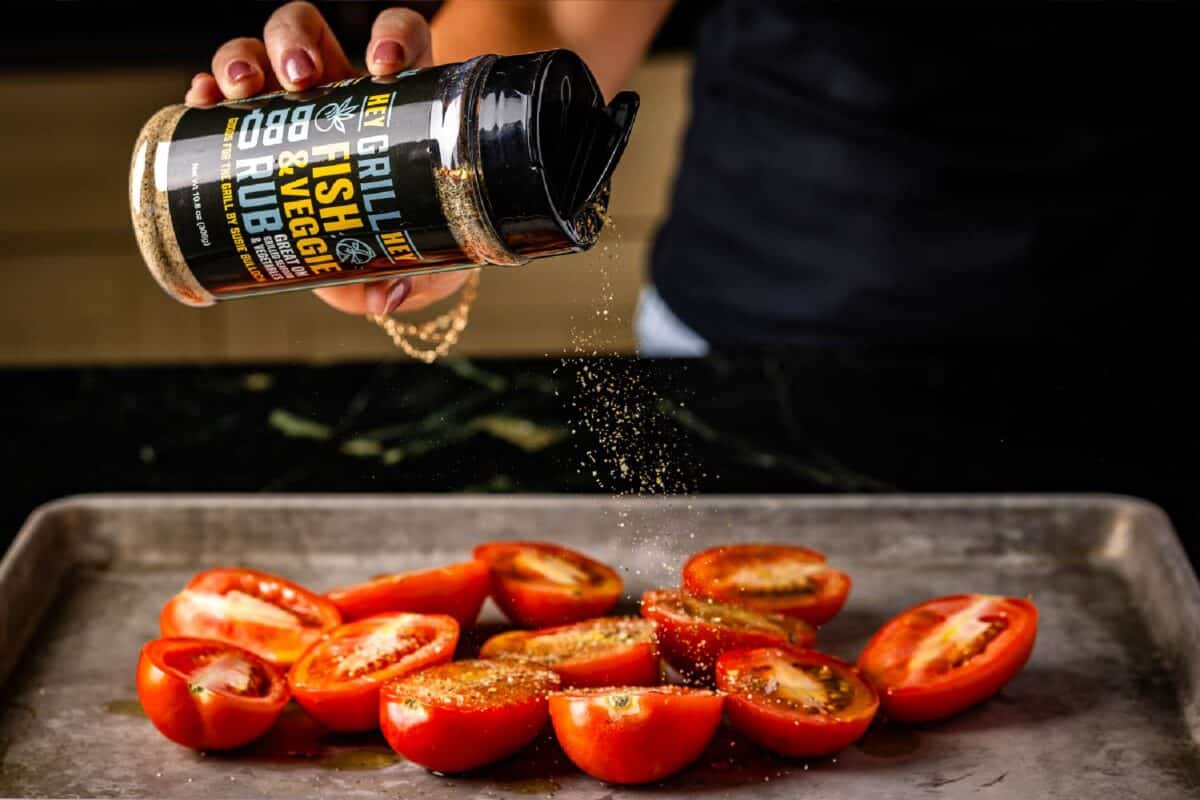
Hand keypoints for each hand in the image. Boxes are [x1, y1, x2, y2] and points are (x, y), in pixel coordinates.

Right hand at [184, 1, 474, 315]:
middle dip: (297, 41)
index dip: (392, 36)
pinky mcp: (252, 128)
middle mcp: (342, 87)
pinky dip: (205, 91)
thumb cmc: (417, 239)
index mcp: (397, 99)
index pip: (399, 39)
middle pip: (311, 32)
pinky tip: (199, 103)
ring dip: (243, 57)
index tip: (386, 66)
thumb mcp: (424, 258)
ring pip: (259, 49)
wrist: (388, 255)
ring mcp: (292, 103)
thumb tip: (387, 295)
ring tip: (243, 89)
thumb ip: (413, 274)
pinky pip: (219, 94)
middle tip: (301, 79)